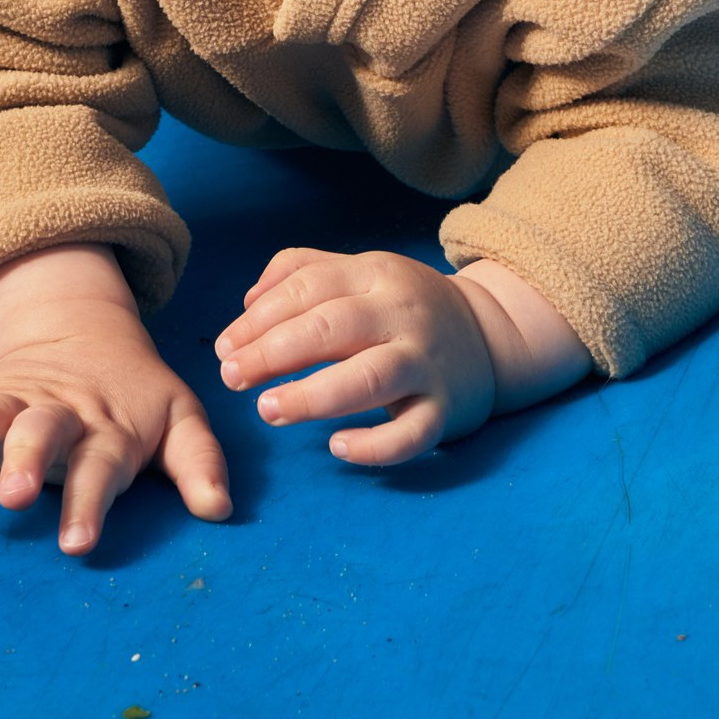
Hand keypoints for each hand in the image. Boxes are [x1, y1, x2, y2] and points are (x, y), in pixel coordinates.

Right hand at [0, 244, 231, 554]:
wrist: (83, 331)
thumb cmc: (136, 397)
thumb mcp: (179, 418)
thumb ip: (199, 461)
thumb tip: (219, 508)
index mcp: (109, 428)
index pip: (100, 466)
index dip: (88, 504)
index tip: (76, 544)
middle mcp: (60, 415)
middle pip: (41, 433)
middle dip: (26, 462)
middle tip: (15, 497)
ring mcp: (18, 405)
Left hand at [212, 248, 589, 465]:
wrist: (493, 337)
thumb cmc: (405, 308)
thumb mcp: (362, 272)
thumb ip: (302, 270)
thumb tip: (248, 300)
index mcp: (377, 274)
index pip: (309, 288)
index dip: (260, 318)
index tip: (225, 347)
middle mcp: (404, 314)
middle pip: (333, 327)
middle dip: (274, 352)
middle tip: (231, 377)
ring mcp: (428, 363)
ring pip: (370, 378)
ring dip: (313, 395)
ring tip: (268, 410)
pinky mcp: (446, 410)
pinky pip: (411, 433)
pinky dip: (374, 444)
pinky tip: (337, 447)